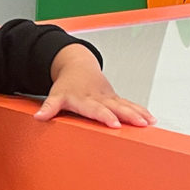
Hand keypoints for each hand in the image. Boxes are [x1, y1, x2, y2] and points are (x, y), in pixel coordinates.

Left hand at [35, 43, 155, 128]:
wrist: (77, 65)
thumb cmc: (66, 85)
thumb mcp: (55, 96)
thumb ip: (49, 108)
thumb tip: (39, 117)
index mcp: (85, 99)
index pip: (97, 110)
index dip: (106, 116)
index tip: (115, 124)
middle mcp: (100, 98)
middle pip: (117, 107)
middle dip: (129, 115)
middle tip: (141, 123)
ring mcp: (109, 97)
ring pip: (126, 105)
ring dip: (139, 113)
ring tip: (149, 123)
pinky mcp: (115, 98)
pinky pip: (130, 104)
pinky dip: (141, 111)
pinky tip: (151, 119)